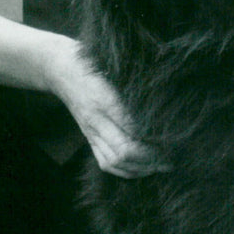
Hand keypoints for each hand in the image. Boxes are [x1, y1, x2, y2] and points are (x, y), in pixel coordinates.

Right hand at [51, 42, 166, 177]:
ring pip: (114, 162)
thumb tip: (163, 108)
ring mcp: (90, 132)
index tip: (172, 144)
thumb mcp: (118, 70)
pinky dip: (124, 170)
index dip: (152, 144)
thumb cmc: (93, 63)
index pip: (131, 133)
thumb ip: (137, 90)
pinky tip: (140, 168)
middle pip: (124, 153)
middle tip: (171, 159)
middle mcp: (96, 121)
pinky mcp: (88, 137)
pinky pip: (105, 163)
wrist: (60, 68)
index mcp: (105, 102)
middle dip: (150, 160)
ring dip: (139, 169)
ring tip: (159, 166)